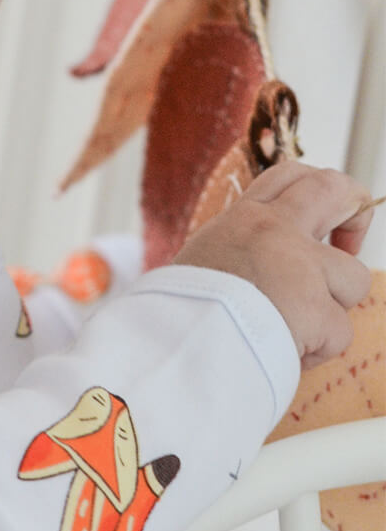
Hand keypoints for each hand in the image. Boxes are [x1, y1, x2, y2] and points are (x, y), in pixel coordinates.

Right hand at [174, 161, 373, 368]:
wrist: (174, 347)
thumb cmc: (180, 313)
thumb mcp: (204, 260)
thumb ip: (241, 250)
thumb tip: (265, 268)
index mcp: (245, 219)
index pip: (290, 176)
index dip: (318, 189)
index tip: (322, 219)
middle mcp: (276, 231)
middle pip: (336, 191)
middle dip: (356, 214)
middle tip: (348, 245)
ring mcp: (301, 268)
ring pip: (353, 279)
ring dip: (332, 309)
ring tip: (294, 328)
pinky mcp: (316, 310)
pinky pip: (338, 334)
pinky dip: (316, 350)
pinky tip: (283, 353)